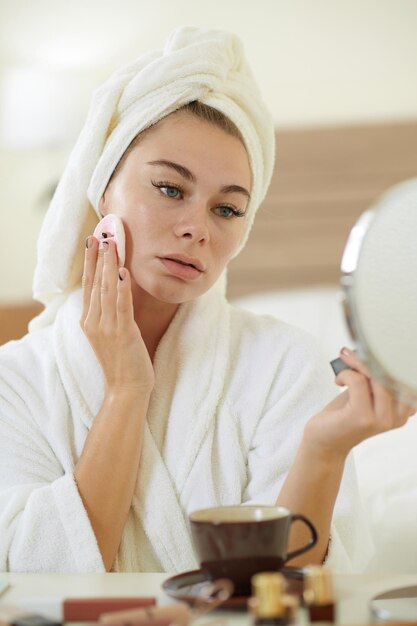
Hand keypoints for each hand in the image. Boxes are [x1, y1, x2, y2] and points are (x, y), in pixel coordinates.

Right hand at [80, 236, 154, 394]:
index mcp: (89, 320)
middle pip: (95, 282)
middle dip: (98, 256)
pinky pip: (121, 305)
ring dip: (109, 264)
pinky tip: (122, 270)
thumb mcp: (110, 334)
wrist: (126, 389)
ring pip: (106, 289)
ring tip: (111, 243)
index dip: (90, 262)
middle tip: (101, 233)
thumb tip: (115, 291)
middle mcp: (94, 321)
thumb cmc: (122, 362)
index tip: (92, 242)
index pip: (88, 284)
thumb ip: (109, 313)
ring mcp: (107, 327)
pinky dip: (121, 287)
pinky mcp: (123, 333)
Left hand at [304, 347, 415, 460]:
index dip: (394, 360)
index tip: (376, 348)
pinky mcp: (361, 418)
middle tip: (353, 352)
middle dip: (373, 358)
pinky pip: (358, 382)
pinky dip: (346, 374)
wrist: (324, 441)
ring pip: (378, 377)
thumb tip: (372, 349)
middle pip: (394, 375)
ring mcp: (380, 420)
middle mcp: (396, 418)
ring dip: (358, 363)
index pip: (408, 378)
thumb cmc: (344, 414)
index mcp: (402, 411)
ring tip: (345, 362)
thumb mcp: (366, 394)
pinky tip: (339, 380)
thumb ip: (376, 378)